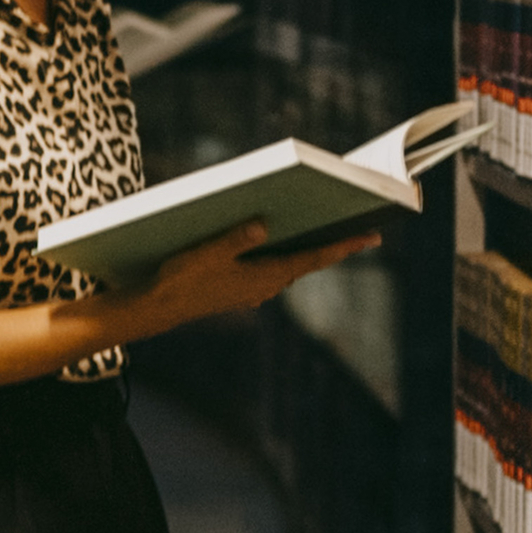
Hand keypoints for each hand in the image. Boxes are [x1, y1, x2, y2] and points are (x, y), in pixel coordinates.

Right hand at [116, 220, 381, 335]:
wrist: (159, 307)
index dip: (345, 247)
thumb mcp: (207, 253)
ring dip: (305, 250)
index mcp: (265, 276)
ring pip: (289, 266)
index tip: (372, 237)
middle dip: (330, 245)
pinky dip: (281, 255)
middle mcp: (266, 286)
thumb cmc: (182, 279)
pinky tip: (276, 241)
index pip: (314, 258)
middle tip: (357, 229)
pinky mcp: (241, 288)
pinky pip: (270, 269)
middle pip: (307, 261)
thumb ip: (236, 238)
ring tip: (322, 229)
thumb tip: (262, 224)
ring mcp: (254, 289)